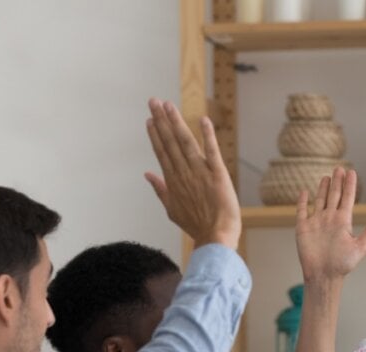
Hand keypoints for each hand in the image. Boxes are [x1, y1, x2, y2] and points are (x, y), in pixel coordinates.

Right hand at [144, 98, 240, 249]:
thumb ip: (160, 189)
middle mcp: (184, 173)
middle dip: (161, 120)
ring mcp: (200, 173)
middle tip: (153, 101)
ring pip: (186, 142)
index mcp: (173, 181)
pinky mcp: (218, 174)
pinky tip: (203, 120)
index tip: (150, 119)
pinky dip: (208, 136)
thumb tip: (147, 174)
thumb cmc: (196, 225)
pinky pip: (212, 151)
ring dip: (177, 122)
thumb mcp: (172, 209)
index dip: (155, 134)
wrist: (215, 237)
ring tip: (168, 105)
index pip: (162, 152)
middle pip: (170, 142)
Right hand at [294, 167, 365, 284]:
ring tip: (327, 177)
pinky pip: (302, 211)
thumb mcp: (360, 247)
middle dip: (337, 182)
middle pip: (334, 195)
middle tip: (340, 168)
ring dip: (323, 188)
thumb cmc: (342, 265)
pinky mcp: (303, 228)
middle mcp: (330, 219)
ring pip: (320, 200)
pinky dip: (302, 201)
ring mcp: (316, 222)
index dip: (350, 185)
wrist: (323, 275)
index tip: (352, 172)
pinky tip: (304, 192)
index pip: (347, 198)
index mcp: (343, 221)